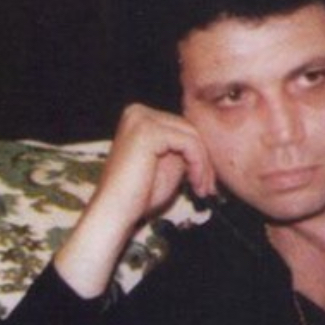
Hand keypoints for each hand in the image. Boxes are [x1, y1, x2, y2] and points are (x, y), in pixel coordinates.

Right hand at [54, 104, 215, 296]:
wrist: (115, 212)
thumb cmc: (139, 193)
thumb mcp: (168, 163)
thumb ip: (182, 148)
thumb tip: (209, 142)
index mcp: (140, 116)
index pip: (182, 127)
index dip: (200, 153)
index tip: (207, 179)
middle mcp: (138, 112)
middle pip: (189, 129)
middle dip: (204, 159)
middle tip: (208, 186)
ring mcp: (141, 119)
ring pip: (192, 136)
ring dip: (203, 164)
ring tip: (203, 188)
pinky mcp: (148, 132)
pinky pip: (189, 143)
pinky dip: (198, 165)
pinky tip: (196, 184)